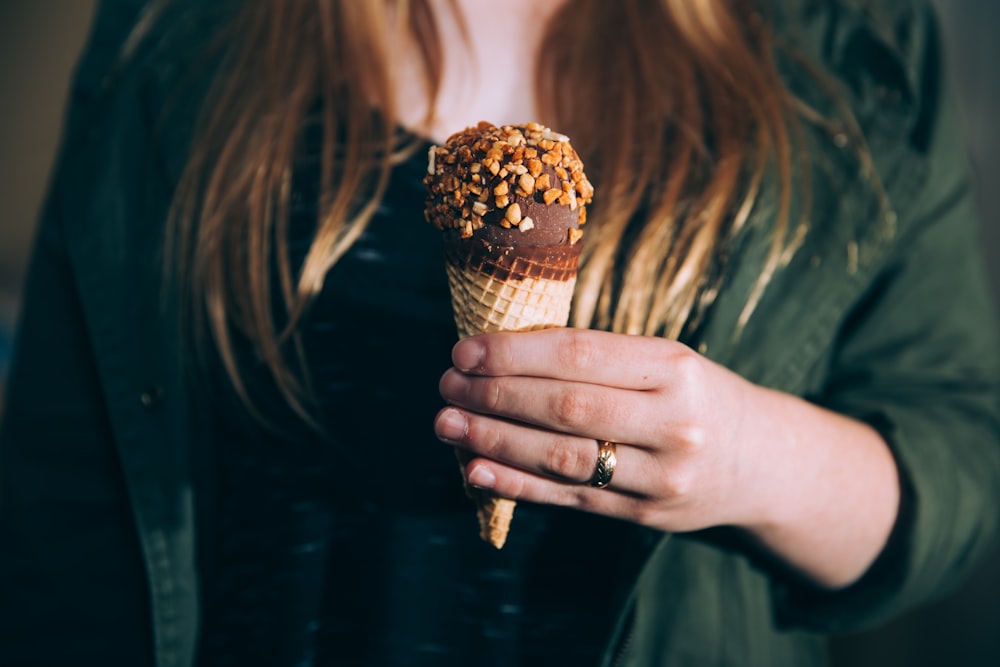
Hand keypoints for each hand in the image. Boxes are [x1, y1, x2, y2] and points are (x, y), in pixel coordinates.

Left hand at [433, 327, 900, 588]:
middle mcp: (673, 421)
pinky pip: (571, 498)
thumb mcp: (666, 362)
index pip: (580, 354)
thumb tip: (503, 354)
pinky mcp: (647, 515)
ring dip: (495, 441)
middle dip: (495, 395)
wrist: (763, 463)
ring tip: (447, 425)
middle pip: (566, 407)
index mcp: (675, 367)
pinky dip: (518, 484)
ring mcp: (662, 475)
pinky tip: (475, 469)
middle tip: (446, 386)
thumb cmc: (696, 397)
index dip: (515, 353)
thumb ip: (598, 359)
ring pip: (563, 457)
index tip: (465, 350)